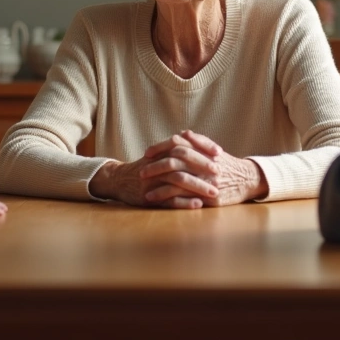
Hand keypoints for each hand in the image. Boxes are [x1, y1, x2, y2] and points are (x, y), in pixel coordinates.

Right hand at [89, 144, 218, 208]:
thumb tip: (192, 135)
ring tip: (215, 193)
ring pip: (178, 181)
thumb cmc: (145, 167)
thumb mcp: (158, 154)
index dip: (203, 148)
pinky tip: (198, 204)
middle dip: (203, 167)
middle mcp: (157, 164)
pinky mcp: (149, 196)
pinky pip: (169, 199)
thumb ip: (174, 146)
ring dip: (198, 187)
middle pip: (183, 162)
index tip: (220, 153)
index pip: (185, 145)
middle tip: (220, 173)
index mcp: (162, 151)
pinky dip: (184, 202)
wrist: (119, 180)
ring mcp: (153, 181)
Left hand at [142, 131, 267, 206]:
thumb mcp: (213, 150)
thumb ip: (198, 142)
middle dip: (155, 166)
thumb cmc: (227, 165)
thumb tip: (182, 134)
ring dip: (158, 185)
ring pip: (177, 180)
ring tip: (144, 188)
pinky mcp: (207, 197)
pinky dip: (167, 198)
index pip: (178, 144)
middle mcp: (204, 164)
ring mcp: (206, 180)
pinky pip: (184, 197)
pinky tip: (156, 200)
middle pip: (175, 161)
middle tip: (141, 170)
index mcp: (204, 151)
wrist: (248, 180)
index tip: (147, 152)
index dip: (161, 147)